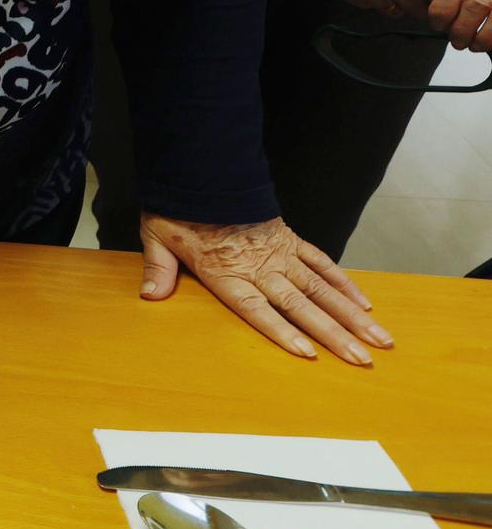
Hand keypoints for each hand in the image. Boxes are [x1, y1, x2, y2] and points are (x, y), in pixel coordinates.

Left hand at [140, 213, 392, 364]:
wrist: (203, 170)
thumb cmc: (179, 207)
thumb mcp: (158, 235)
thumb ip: (158, 268)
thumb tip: (150, 296)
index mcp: (226, 271)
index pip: (258, 309)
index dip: (282, 331)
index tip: (309, 353)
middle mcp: (259, 266)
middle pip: (301, 305)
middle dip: (334, 334)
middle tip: (364, 358)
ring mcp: (280, 253)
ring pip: (321, 288)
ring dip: (352, 315)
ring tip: (379, 339)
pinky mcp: (291, 239)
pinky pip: (322, 263)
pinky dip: (345, 283)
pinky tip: (365, 303)